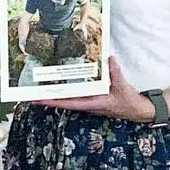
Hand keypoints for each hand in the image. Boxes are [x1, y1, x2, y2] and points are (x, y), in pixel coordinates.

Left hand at [33, 57, 154, 121]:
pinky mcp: (92, 99)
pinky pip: (76, 95)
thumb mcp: (123, 87)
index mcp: (93, 104)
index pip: (69, 103)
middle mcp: (88, 105)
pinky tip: (60, 85)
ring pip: (69, 99)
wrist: (139, 111)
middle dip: (48, 98)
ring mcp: (89, 102)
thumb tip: (110, 59)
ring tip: (40, 88)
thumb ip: (116, 73)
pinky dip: (67, 91)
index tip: (39, 99)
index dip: (53, 101)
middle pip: (64, 102)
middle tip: (30, 93)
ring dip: (56, 95)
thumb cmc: (130, 102)